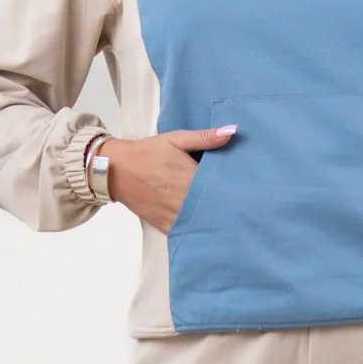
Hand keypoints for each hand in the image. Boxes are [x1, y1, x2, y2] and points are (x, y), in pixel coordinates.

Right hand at [97, 125, 237, 231]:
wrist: (115, 170)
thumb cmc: (147, 152)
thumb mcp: (175, 139)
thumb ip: (204, 137)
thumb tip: (231, 131)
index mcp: (190, 177)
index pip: (221, 187)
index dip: (235, 189)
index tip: (246, 190)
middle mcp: (184, 199)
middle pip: (215, 207)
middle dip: (228, 206)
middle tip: (243, 207)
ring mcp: (174, 214)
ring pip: (202, 222)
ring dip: (214, 221)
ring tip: (231, 221)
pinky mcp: (165, 224)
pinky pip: (186, 232)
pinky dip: (197, 231)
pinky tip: (208, 230)